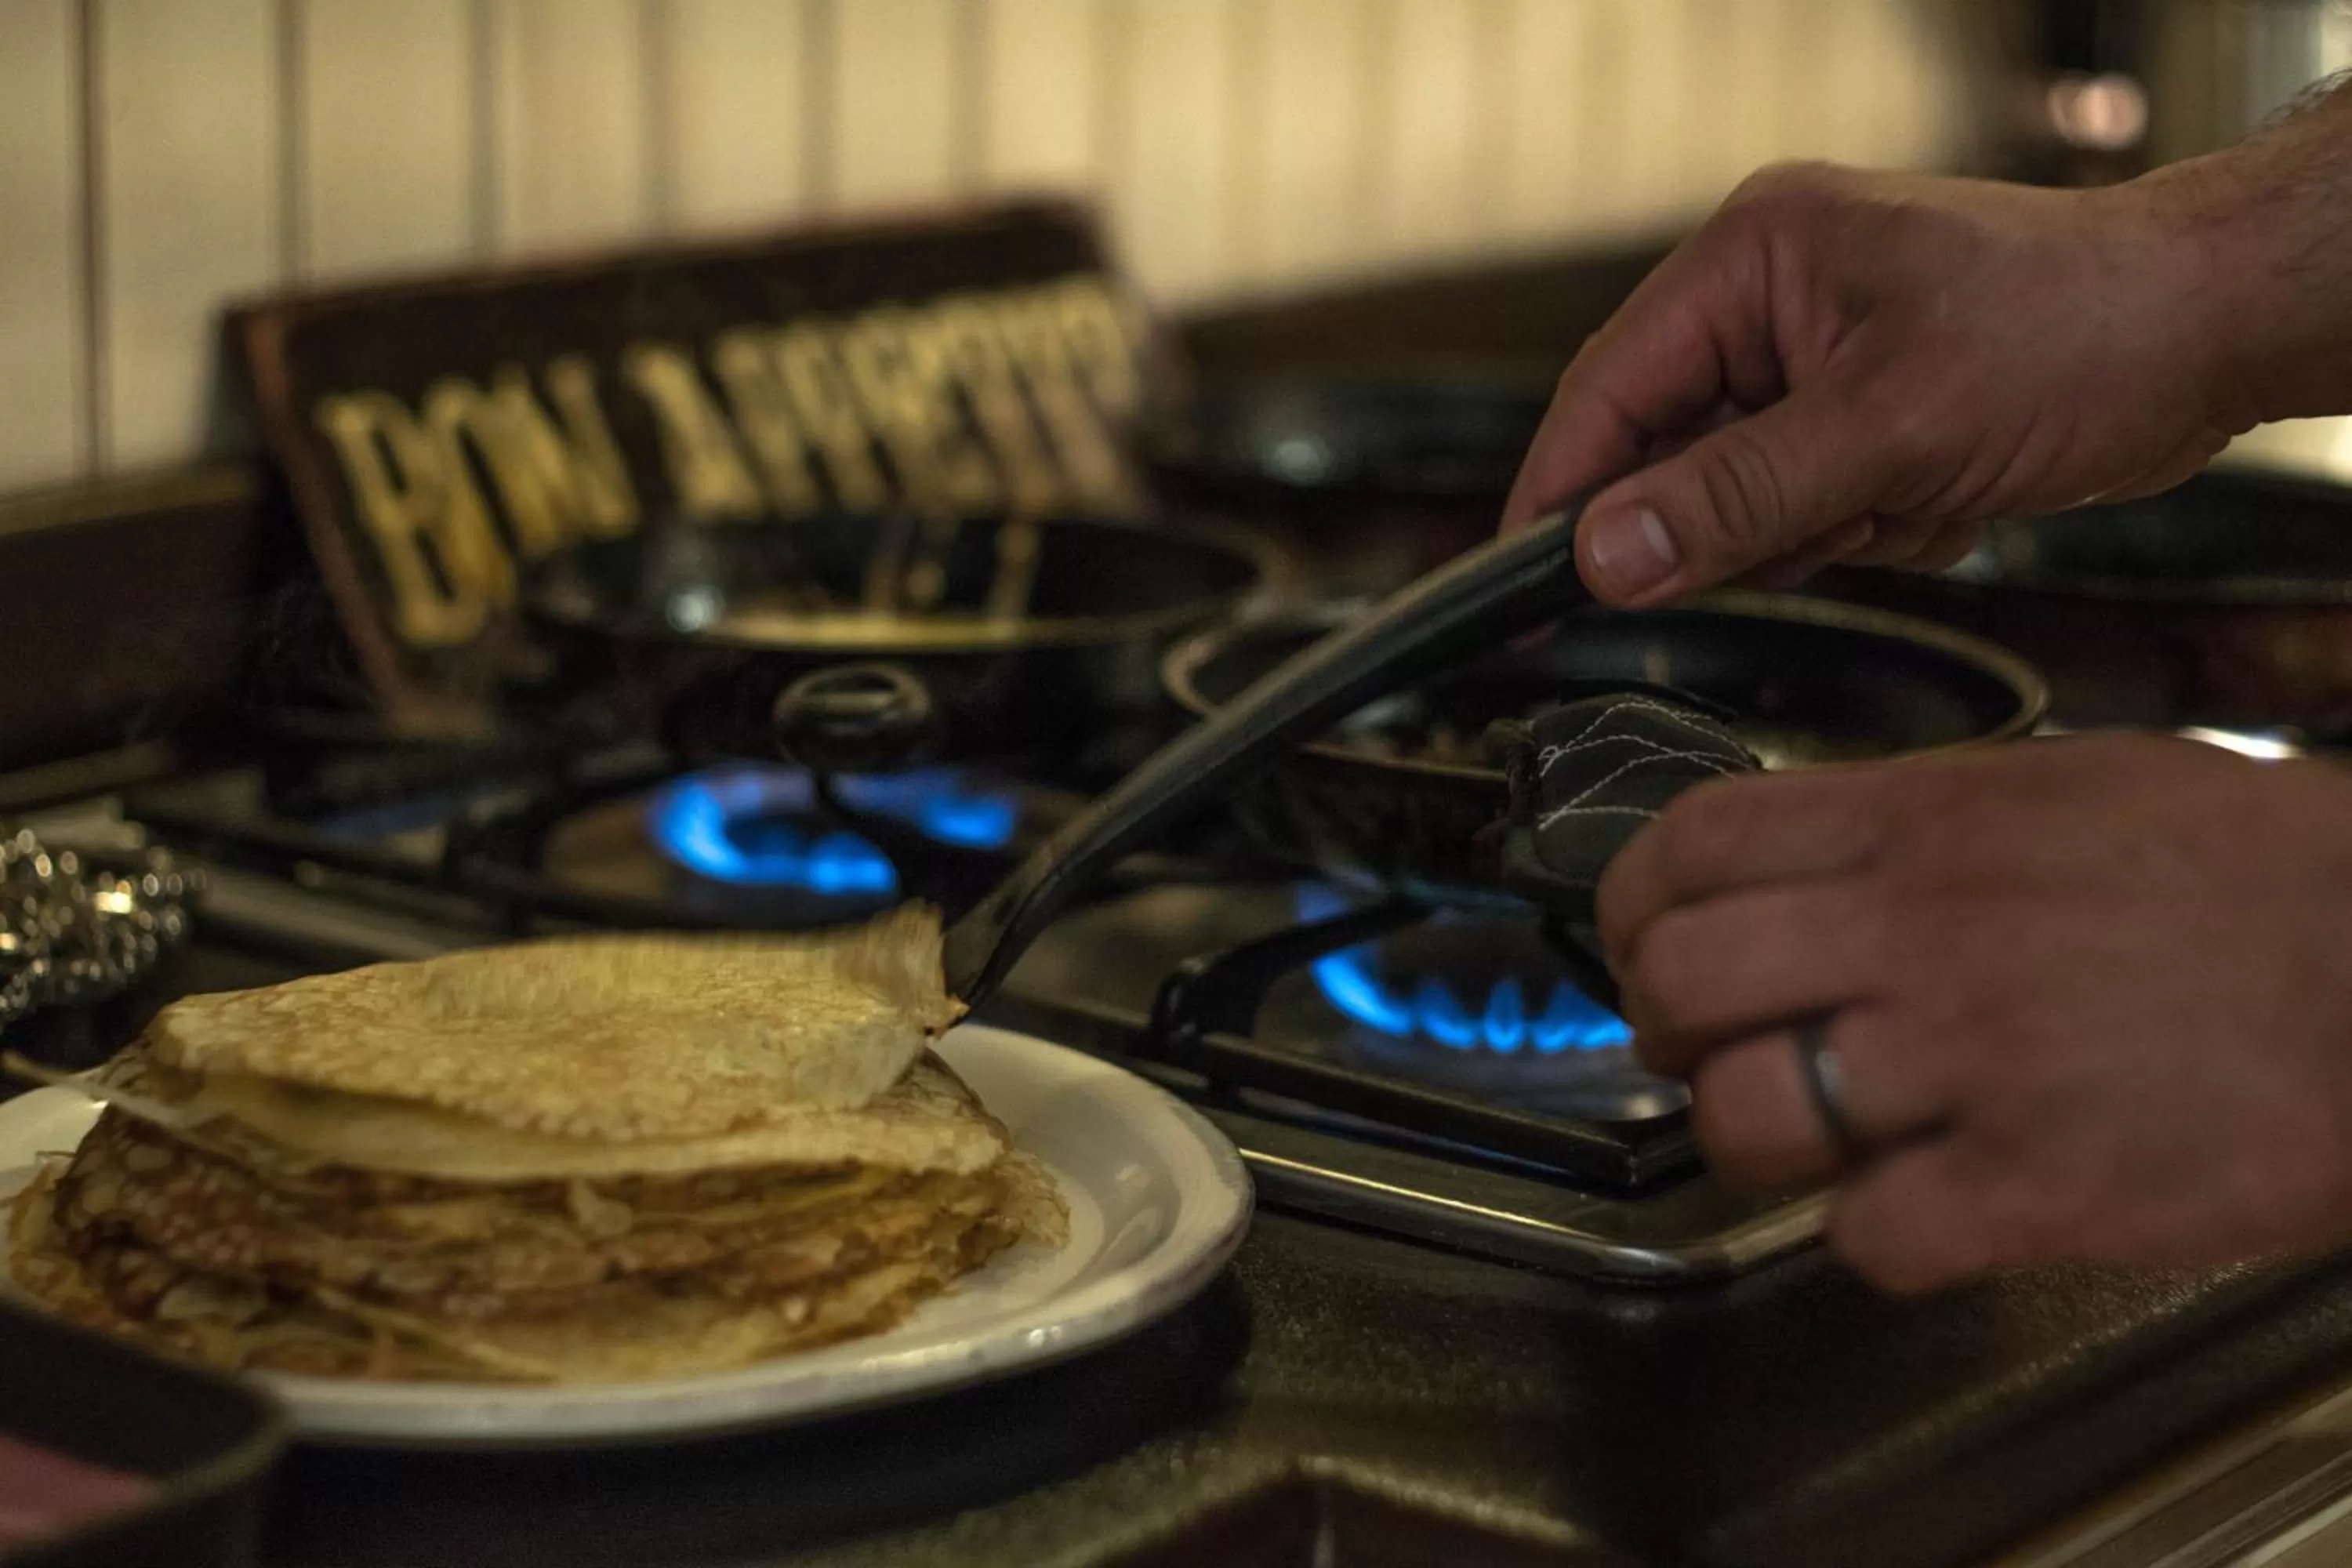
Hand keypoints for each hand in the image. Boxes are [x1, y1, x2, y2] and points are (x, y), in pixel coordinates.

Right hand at [1502, 161, 2261, 602]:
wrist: (2211, 332)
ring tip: (1918, 495)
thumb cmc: (2077, 331)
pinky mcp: (1862, 414)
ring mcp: (1816, 361)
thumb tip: (1605, 556)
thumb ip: (1734, 497)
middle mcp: (1770, 304)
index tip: (1523, 587)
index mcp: (1751, 261)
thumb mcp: (1892, 429)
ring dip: (1824, 527)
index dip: (1560, 495)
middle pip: (1670, 455)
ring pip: (1741, 499)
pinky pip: (1808, 512)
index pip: (1607, 392)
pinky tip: (1945, 498)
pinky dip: (1872, 529)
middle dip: (1742, 517)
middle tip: (1822, 531)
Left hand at [1598, 735, 2351, 1291]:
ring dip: (1752, 1141)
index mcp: (1926, 823)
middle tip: (1710, 1049)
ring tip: (1813, 1134)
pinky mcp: (2033, 1185)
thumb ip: (1924, 822)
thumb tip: (1819, 863)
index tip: (1642, 942)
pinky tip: (1928, 1203)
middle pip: (1681, 983)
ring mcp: (1969, 1062)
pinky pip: (1867, 1236)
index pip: (1692, 842)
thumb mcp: (2076, 788)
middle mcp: (1923, 932)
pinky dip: (1876, 1236)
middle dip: (1666, 1032)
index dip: (1632, 905)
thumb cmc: (2269, 882)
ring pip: (1745, 1118)